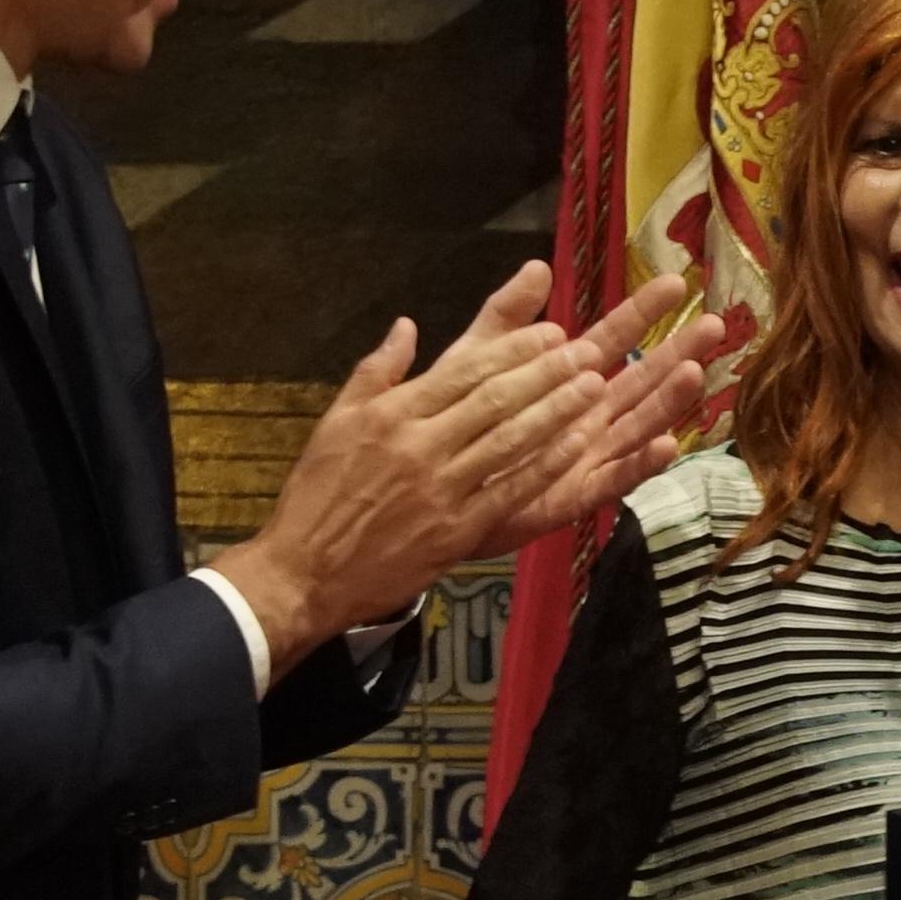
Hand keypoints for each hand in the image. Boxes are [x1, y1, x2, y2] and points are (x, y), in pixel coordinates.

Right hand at [212, 267, 718, 668]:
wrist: (305, 572)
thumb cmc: (318, 496)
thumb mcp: (335, 422)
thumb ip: (376, 371)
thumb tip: (406, 326)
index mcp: (393, 414)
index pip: (465, 370)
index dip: (515, 349)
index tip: (552, 331)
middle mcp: (421, 446)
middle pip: (496, 400)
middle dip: (547, 372)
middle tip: (588, 350)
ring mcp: (442, 490)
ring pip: (511, 442)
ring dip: (558, 413)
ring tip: (595, 387)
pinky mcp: (456, 530)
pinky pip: (511, 492)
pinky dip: (547, 467)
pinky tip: (578, 448)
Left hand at [472, 283, 740, 554]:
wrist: (429, 490)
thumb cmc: (458, 424)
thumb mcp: (477, 361)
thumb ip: (506, 317)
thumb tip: (539, 267)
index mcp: (567, 380)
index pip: (612, 339)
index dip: (641, 311)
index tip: (674, 281)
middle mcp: (589, 416)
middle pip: (642, 380)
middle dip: (677, 352)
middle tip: (714, 324)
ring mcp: (588, 456)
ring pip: (638, 425)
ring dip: (667, 402)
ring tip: (695, 373)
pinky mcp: (576, 495)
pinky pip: (614, 478)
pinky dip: (641, 464)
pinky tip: (666, 445)